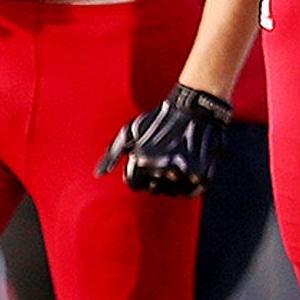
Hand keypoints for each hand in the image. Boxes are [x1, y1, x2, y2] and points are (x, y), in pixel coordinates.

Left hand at [97, 84, 231, 195]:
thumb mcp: (130, 130)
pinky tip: (188, 167)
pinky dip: (189, 184)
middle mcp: (161, 168)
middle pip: (154, 189)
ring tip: (177, 160)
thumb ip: (112, 153)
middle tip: (165, 158)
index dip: (139, 172)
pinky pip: (190, 192)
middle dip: (157, 177)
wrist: (197, 107)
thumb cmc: (159, 118)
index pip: (134, 184)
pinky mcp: (201, 175)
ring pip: (172, 192)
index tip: (147, 160)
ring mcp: (183, 172)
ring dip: (173, 181)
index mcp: (142, 158)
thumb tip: (98, 174)